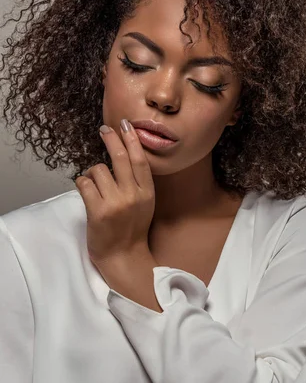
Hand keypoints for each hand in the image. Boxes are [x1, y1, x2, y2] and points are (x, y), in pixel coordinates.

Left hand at [75, 119, 154, 265]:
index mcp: (147, 193)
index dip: (132, 140)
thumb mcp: (145, 204)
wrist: (123, 256)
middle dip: (111, 139)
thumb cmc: (132, 230)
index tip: (125, 125)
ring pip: (97, 170)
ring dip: (92, 174)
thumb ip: (138, 183)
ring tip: (95, 187)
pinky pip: (84, 183)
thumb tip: (124, 154)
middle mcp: (133, 196)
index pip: (139, 160)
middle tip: (104, 130)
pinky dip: (82, 184)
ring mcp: (115, 203)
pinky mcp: (98, 211)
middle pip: (120, 158)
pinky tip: (87, 193)